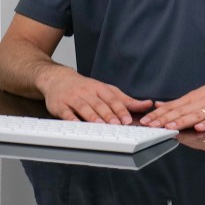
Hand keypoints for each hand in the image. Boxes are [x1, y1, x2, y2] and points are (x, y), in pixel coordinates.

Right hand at [39, 67, 153, 124]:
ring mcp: (72, 98)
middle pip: (99, 104)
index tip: (127, 119)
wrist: (57, 79)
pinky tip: (77, 125)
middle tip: (117, 124)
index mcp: (98, 88)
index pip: (111, 98)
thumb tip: (146, 104)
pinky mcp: (60, 105)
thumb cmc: (85, 87)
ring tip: (101, 125)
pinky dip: (72, 119)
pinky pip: (66, 113)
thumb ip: (125, 99)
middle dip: (108, 114)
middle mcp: (86, 92)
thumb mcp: (105, 89)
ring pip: (84, 108)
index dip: (120, 109)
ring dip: (93, 117)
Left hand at [139, 67, 204, 130]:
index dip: (158, 114)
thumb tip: (160, 105)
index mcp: (194, 98)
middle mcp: (202, 102)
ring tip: (169, 127)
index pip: (172, 106)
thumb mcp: (198, 94)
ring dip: (182, 121)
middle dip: (164, 119)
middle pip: (181, 111)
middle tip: (151, 125)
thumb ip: (180, 102)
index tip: (146, 120)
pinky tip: (199, 128)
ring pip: (196, 115)